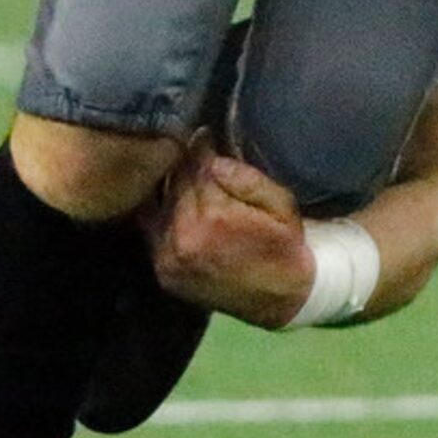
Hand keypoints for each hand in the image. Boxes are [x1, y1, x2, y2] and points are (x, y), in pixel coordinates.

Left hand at [150, 137, 315, 329]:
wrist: (282, 301)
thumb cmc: (285, 247)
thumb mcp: (281, 205)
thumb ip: (246, 177)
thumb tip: (211, 156)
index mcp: (213, 217)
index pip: (195, 165)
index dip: (201, 146)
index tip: (206, 136)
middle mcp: (183, 236)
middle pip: (174, 182)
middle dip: (186, 166)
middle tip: (195, 153)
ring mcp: (168, 256)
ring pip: (159, 203)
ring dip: (171, 188)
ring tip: (188, 179)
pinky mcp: (162, 271)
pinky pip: (152, 229)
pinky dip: (162, 214)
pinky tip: (176, 204)